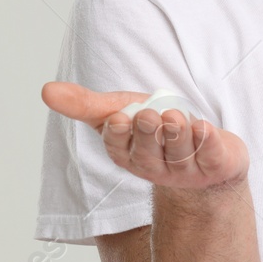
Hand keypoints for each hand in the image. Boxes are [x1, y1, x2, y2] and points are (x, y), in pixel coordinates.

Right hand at [40, 81, 248, 189]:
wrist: (203, 150)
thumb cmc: (154, 128)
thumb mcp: (119, 110)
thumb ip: (85, 104)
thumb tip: (45, 90)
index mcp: (129, 155)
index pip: (120, 149)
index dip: (120, 135)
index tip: (119, 118)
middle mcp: (156, 167)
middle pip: (149, 154)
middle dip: (148, 134)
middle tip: (149, 116)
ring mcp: (187, 170)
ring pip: (180, 154)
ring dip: (177, 135)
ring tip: (175, 117)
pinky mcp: (217, 165)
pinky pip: (212, 156)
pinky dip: (208, 142)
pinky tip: (204, 127)